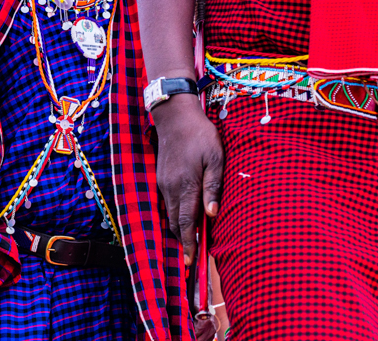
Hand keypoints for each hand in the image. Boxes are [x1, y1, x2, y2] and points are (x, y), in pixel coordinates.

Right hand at [151, 92, 223, 266]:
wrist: (175, 116)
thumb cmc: (200, 135)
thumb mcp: (215, 157)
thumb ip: (213, 186)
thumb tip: (212, 214)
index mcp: (186, 186)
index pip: (185, 223)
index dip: (188, 244)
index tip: (191, 261)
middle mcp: (171, 188)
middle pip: (175, 222)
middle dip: (183, 240)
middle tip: (192, 257)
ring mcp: (164, 183)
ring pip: (170, 213)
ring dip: (179, 227)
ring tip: (190, 239)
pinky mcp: (162, 177)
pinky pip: (167, 202)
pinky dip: (175, 213)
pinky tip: (184, 214)